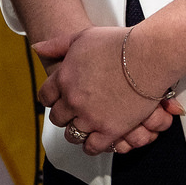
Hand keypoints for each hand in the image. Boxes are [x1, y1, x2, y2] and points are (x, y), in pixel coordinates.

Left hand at [34, 26, 182, 155]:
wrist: (148, 56)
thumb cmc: (117, 44)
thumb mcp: (81, 37)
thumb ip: (56, 45)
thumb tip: (37, 49)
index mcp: (63, 78)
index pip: (45, 96)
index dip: (49, 99)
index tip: (54, 101)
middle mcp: (73, 100)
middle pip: (57, 117)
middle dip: (62, 116)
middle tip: (69, 115)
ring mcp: (91, 116)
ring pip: (72, 134)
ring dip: (76, 132)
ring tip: (81, 128)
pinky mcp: (110, 129)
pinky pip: (92, 146)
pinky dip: (90, 147)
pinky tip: (93, 142)